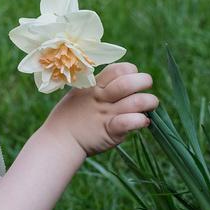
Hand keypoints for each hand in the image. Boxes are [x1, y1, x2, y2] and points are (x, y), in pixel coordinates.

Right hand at [43, 62, 157, 156]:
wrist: (59, 140)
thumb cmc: (69, 117)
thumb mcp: (79, 94)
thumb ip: (97, 87)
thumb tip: (119, 82)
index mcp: (94, 86)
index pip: (118, 69)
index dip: (131, 71)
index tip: (132, 78)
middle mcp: (101, 98)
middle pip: (129, 82)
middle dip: (145, 81)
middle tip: (147, 88)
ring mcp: (106, 114)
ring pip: (136, 101)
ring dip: (150, 101)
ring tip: (151, 105)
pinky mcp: (110, 131)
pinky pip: (130, 122)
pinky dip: (141, 121)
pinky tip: (143, 122)